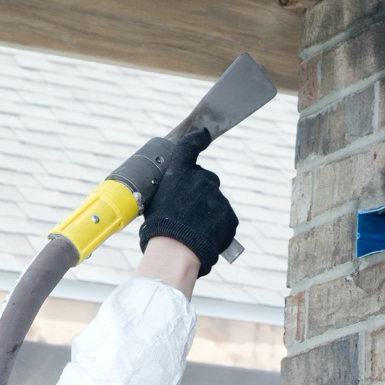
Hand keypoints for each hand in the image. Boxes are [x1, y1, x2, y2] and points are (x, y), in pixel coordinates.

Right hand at [138, 129, 237, 276]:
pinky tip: (203, 238)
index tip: (204, 133)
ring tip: (191, 232)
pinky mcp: (230, 215)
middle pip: (205, 180)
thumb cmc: (157, 229)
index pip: (190, 145)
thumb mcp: (155, 202)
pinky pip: (223, 219)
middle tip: (185, 213)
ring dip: (206, 213)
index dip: (198, 138)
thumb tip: (173, 193)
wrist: (176, 251)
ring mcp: (219, 196)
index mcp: (180, 172)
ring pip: (214, 202)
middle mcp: (202, 178)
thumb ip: (170, 190)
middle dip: (198, 193)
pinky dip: (216, 227)